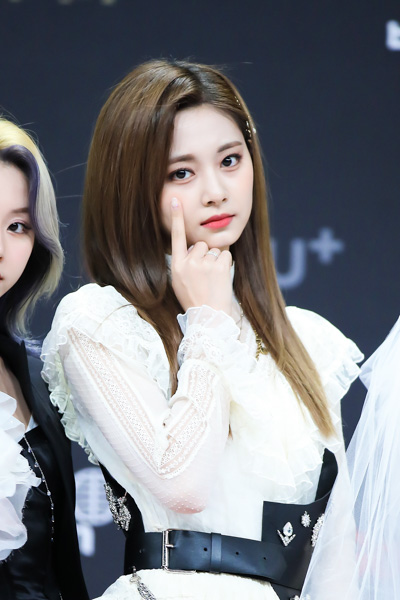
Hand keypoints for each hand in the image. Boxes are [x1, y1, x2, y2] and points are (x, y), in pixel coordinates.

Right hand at [170, 198, 232, 313]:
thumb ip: (186, 263)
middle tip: (205, 276)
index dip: (176, 218)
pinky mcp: (219, 266)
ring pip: (214, 249)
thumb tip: (199, 246)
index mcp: (177, 266)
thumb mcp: (181, 282)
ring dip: (216, 260)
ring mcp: (204, 264)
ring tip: (213, 280)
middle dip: (205, 255)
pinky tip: (221, 278)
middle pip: (201, 244)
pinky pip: (225, 254)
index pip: (176, 238)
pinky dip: (226, 264)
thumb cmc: (195, 300)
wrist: (208, 317)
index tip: (176, 201)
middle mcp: (189, 263)